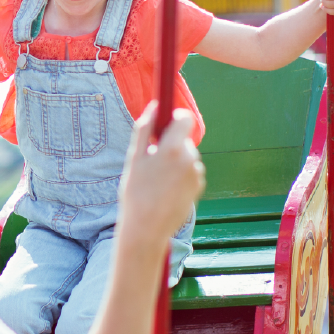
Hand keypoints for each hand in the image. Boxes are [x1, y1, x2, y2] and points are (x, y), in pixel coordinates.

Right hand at [119, 104, 205, 247]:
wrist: (147, 227)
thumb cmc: (136, 193)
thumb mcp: (134, 159)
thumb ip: (145, 129)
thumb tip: (154, 106)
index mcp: (172, 149)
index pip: (185, 119)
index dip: (176, 118)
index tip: (166, 123)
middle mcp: (189, 159)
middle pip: (183, 140)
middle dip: (170, 145)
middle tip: (152, 163)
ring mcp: (196, 174)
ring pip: (186, 157)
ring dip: (175, 162)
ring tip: (158, 181)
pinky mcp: (199, 187)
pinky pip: (189, 172)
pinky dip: (180, 176)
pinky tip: (166, 190)